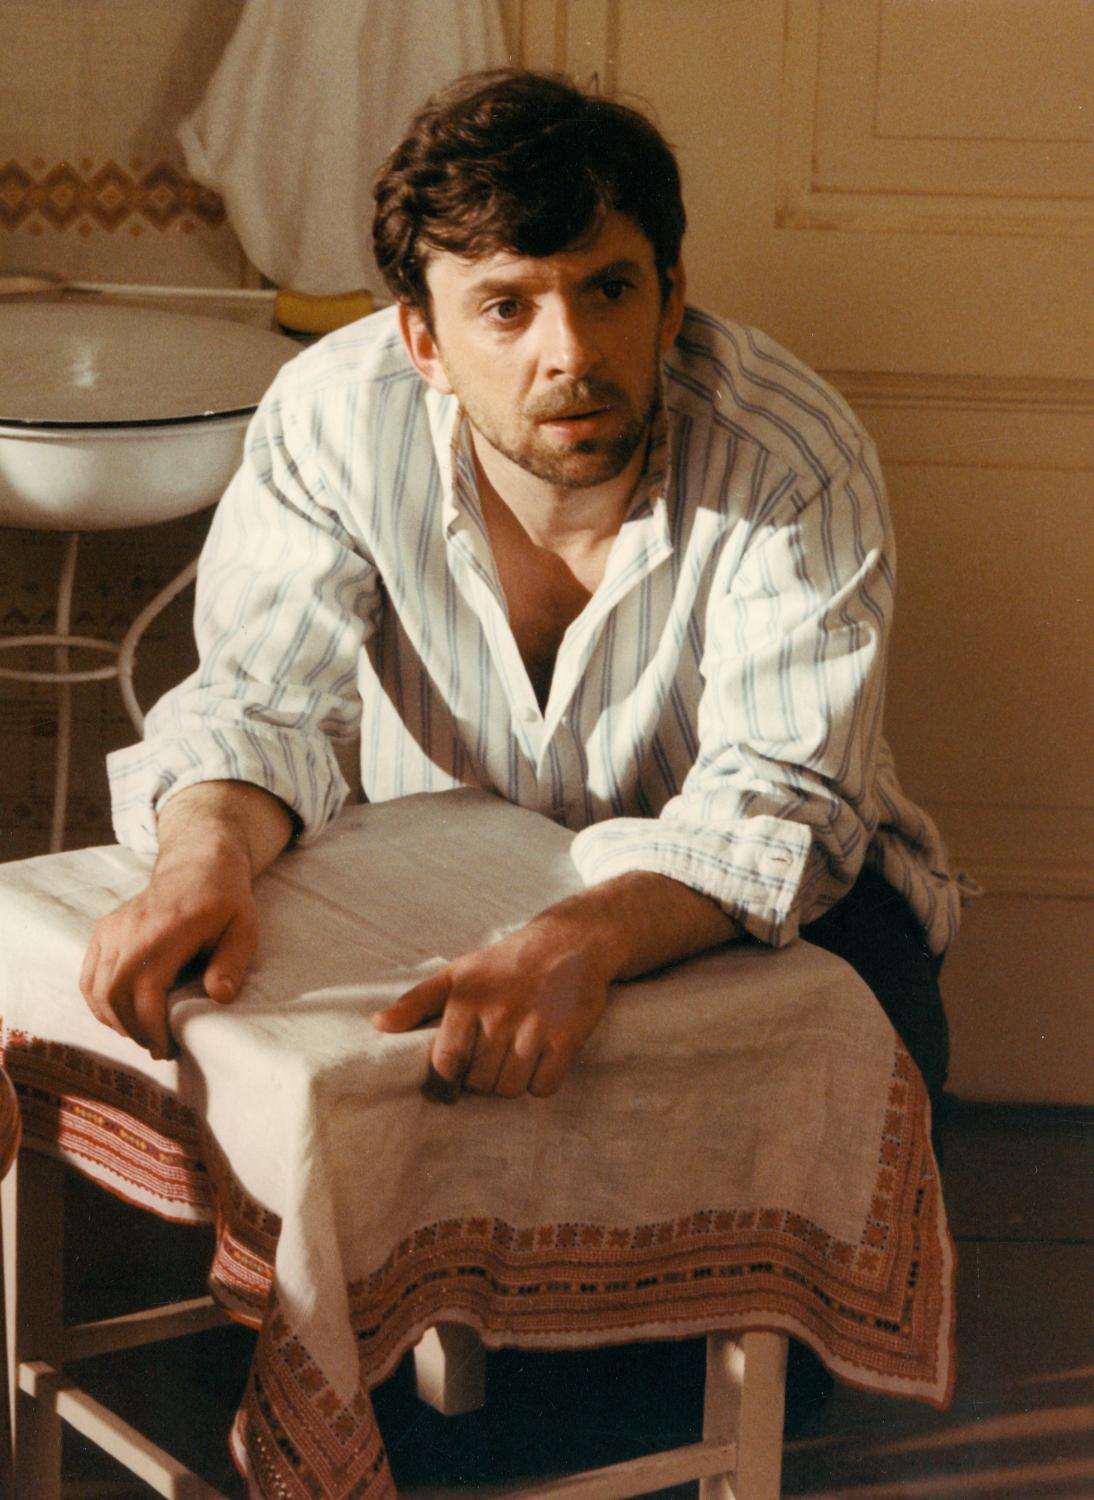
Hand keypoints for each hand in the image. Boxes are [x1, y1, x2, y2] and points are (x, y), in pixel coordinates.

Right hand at [80, 780, 292, 1058]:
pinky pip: (89, 978)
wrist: (198, 865)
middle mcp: (131, 928)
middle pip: (113, 994)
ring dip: (116, 1021)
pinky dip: (101, 1005)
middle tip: (159, 1047)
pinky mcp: (103, 931)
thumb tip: (219, 996)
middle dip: (133, 1030)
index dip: (151, 1027)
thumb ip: (232, 963)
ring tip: (145, 1034)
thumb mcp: (245, 929)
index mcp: (167, 929)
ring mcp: (112, 928)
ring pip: (96, 989)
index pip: (144, 989)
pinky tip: (124, 1017)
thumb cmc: (225, 902)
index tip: (168, 1048)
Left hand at [372, 918, 612, 1100]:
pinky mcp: (566, 1037)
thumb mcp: (457, 973)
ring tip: (513, 1061)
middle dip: (482, 1080)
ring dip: (511, 1084)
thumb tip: (378, 1025)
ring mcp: (534, 1027)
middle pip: (480, 1082)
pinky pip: (544, 1087)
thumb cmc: (506, 962)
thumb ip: (416, 1001)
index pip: (446, 1063)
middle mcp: (498, 1014)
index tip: (452, 1085)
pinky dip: (540, 1083)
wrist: (569, 941)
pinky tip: (540, 1062)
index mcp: (466, 999)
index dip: (445, 1083)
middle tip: (491, 1062)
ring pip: (510, 1088)